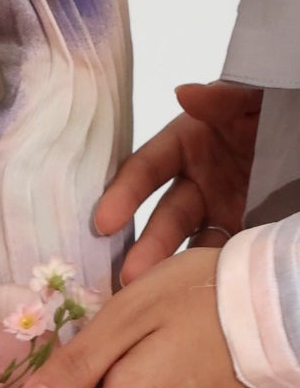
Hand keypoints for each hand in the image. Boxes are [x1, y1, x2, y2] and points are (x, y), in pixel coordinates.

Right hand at [96, 80, 260, 281]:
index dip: (124, 194)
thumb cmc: (282, 113)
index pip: (147, 169)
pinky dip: (206, 277)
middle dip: (145, 247)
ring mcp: (221, 214)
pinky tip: (197, 294)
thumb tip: (183, 94)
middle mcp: (199, 182)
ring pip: (187, 247)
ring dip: (168, 271)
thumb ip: (225, 99)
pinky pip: (220, 259)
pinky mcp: (242, 237)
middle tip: (129, 275)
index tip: (104, 221)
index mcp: (192, 142)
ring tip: (153, 294)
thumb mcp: (257, 99)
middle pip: (165, 218)